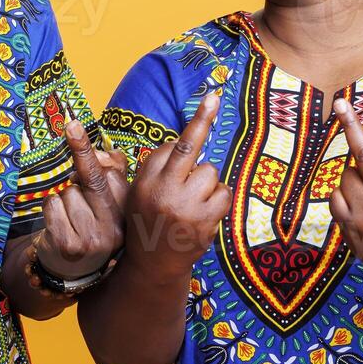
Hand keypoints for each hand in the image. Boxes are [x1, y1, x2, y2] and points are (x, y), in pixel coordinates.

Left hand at [34, 120, 127, 278]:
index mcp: (127, 214)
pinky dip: (50, 210)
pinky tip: (58, 227)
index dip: (87, 150)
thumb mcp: (106, 200)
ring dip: (63, 199)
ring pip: (68, 193)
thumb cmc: (88, 225)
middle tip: (70, 141)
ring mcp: (93, 239)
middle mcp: (116, 228)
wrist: (71, 271)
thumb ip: (109, 169)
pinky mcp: (69, 246)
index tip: (72, 124)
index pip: (111, 172)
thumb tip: (96, 151)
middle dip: (77, 170)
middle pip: (91, 178)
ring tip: (70, 220)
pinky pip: (52, 205)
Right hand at [127, 93, 229, 274]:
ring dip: (207, 182)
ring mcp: (184, 207)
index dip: (192, 127)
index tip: (211, 98)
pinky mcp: (204, 222)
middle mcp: (162, 191)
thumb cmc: (148, 222)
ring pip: (210, 172)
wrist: (153, 266)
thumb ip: (157, 169)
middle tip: (213, 97)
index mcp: (145, 182)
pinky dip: (218, 199)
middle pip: (188, 147)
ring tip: (194, 200)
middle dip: (202, 120)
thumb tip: (184, 140)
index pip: (169, 146)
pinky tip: (206, 211)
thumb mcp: (139, 194)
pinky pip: (223, 194)